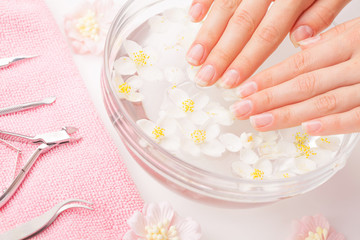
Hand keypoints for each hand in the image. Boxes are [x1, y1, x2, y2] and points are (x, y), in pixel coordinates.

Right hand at [186, 0, 349, 87]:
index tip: (231, 80)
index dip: (247, 59)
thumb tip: (300, 40)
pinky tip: (194, 17)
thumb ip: (322, 12)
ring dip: (207, 33)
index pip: (267, 34)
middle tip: (205, 77)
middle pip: (241, 24)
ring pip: (226, 6)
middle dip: (221, 54)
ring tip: (194, 57)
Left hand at [229, 18, 359, 135]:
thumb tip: (299, 42)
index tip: (243, 89)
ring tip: (259, 121)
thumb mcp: (358, 31)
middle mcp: (357, 63)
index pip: (300, 62)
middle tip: (240, 109)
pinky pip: (356, 118)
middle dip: (268, 98)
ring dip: (289, 114)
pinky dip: (332, 124)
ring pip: (325, 102)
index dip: (269, 78)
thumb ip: (329, 37)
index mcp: (348, 42)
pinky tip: (306, 128)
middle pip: (305, 83)